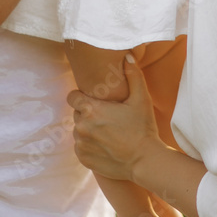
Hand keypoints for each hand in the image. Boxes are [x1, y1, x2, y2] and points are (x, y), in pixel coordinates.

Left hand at [68, 55, 164, 182]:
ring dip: (88, 129)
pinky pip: (81, 146)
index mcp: (90, 109)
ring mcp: (81, 144)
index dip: (81, 96)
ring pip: (79, 130)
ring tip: (107, 132)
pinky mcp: (83, 158)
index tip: (94, 100)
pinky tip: (106, 144)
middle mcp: (81, 126)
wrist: (145, 161)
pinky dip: (89, 144)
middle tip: (107, 117)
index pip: (72, 97)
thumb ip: (133, 74)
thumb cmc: (143, 128)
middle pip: (77, 114)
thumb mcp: (141, 98)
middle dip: (88, 113)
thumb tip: (128, 56)